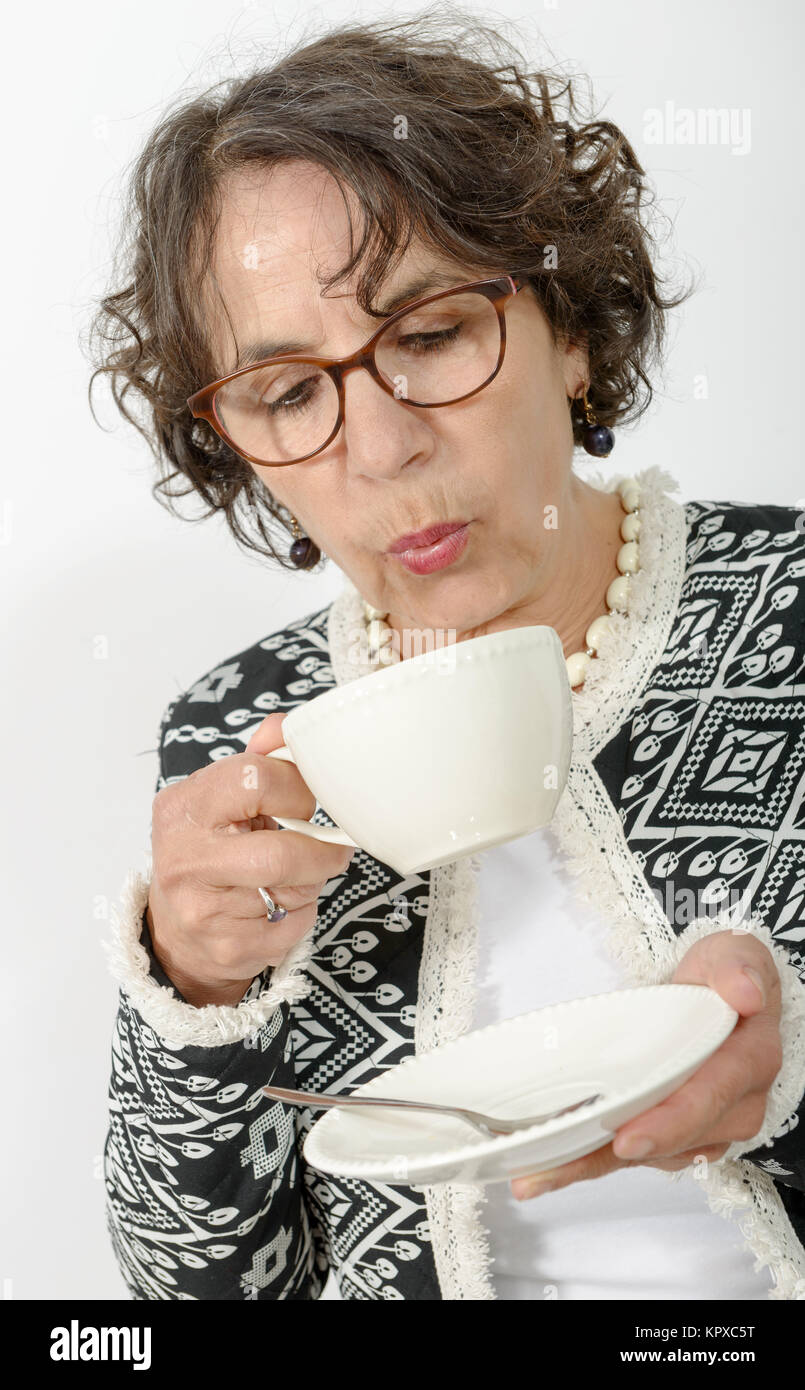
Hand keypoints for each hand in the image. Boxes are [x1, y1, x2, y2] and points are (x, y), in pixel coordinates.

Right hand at [147, 711, 355, 1006]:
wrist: (176, 929)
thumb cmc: (210, 850)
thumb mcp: (220, 797)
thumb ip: (257, 759)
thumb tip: (289, 726)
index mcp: (182, 807)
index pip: (255, 780)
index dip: (297, 789)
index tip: (305, 800)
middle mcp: (185, 860)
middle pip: (279, 854)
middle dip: (319, 851)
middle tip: (330, 846)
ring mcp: (202, 911)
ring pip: (294, 892)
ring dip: (313, 882)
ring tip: (297, 874)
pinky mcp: (227, 949)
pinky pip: (294, 926)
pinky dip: (303, 914)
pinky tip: (280, 906)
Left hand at [510, 930, 782, 1199]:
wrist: (719, 996)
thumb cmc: (723, 979)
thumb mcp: (732, 954)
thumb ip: (736, 967)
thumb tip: (745, 992)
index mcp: (748, 1061)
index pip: (709, 1097)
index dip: (669, 1122)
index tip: (626, 1138)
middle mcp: (733, 1105)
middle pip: (672, 1140)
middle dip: (613, 1154)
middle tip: (559, 1161)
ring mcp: (704, 1127)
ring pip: (648, 1155)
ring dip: (592, 1164)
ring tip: (538, 1170)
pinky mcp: (674, 1135)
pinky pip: (634, 1155)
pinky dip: (591, 1163)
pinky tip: (548, 1169)